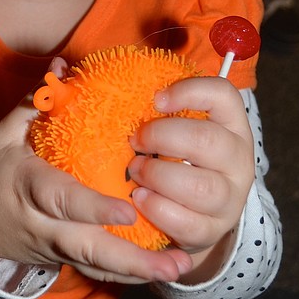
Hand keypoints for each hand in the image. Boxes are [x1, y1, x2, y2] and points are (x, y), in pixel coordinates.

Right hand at [0, 77, 195, 287]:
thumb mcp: (2, 134)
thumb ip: (36, 101)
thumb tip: (64, 64)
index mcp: (28, 188)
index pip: (62, 200)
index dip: (93, 208)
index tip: (128, 209)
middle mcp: (44, 225)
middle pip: (89, 248)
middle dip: (132, 258)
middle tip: (176, 260)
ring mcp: (54, 248)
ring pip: (98, 265)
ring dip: (139, 269)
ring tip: (180, 265)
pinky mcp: (63, 260)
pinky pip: (97, 270)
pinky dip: (129, 272)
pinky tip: (164, 267)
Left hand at [128, 76, 254, 283]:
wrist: (194, 211)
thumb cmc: (173, 155)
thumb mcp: (169, 125)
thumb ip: (131, 98)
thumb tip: (61, 68)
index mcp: (230, 123)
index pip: (223, 94)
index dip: (188, 91)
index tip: (155, 99)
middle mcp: (237, 158)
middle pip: (206, 140)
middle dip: (161, 137)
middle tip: (134, 140)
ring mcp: (230, 197)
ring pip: (200, 186)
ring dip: (158, 176)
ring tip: (135, 173)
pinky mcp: (214, 229)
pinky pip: (188, 222)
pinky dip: (158, 210)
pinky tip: (140, 199)